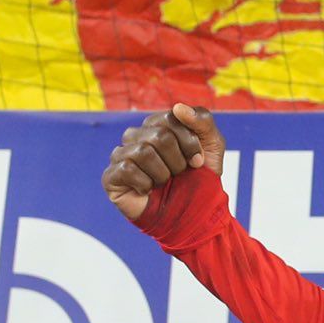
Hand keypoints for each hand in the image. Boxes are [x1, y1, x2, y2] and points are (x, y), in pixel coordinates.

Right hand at [102, 103, 225, 222]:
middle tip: (180, 174)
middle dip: (178, 160)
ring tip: (164, 183)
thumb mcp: (212, 145)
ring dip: (163, 173)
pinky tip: (148, 190)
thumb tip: (178, 107)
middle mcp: (136, 136)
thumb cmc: (199, 179)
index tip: (198, 162)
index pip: (171, 118)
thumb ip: (203, 120)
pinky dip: (146, 183)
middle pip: (159, 136)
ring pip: (142, 151)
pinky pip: (126, 168)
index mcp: (157, 125)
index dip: (189, 142)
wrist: (193, 215)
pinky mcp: (111, 176)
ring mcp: (121, 155)